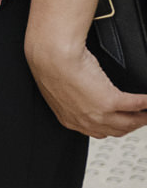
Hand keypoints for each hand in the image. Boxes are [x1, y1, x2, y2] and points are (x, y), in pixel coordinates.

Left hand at [27, 31, 146, 137]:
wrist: (50, 55)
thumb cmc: (50, 64)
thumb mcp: (59, 88)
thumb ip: (73, 98)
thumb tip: (85, 94)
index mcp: (70, 119)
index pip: (99, 132)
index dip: (113, 128)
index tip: (123, 122)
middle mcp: (85, 121)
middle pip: (118, 130)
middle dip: (132, 125)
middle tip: (142, 117)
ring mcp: (100, 113)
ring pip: (130, 122)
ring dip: (143, 117)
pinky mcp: (111, 100)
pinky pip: (137, 104)